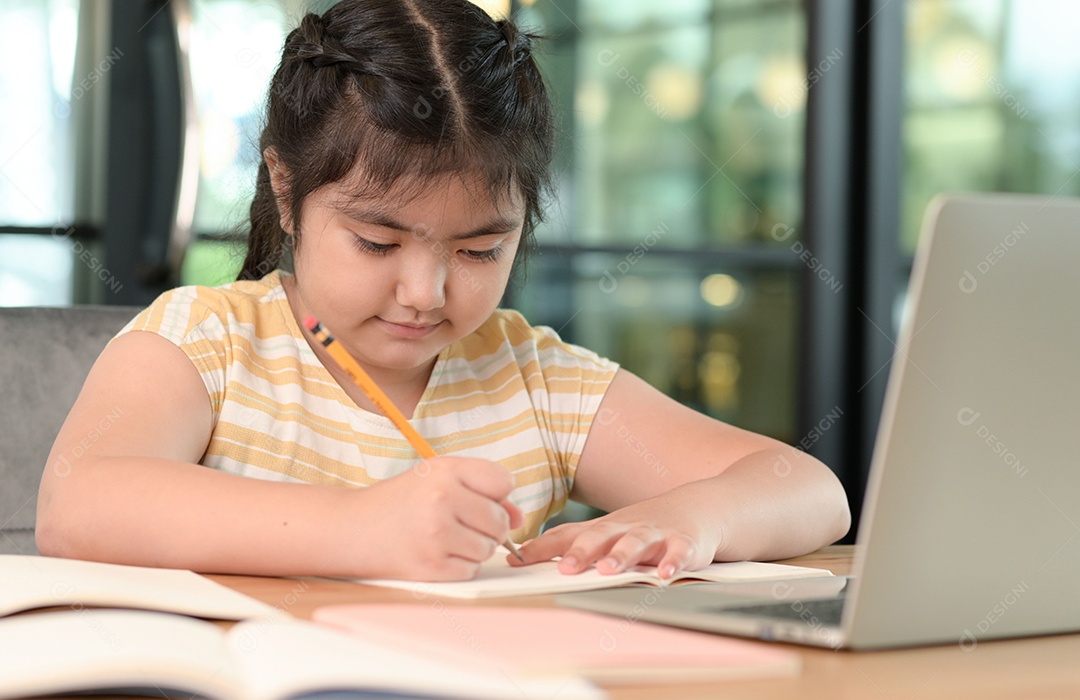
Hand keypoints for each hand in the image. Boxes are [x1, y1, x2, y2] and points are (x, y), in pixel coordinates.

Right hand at [348, 456, 521, 581]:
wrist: (351, 529)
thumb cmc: (400, 501)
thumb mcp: (437, 479)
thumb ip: (482, 490)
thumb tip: (518, 518)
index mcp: (445, 471)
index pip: (503, 481)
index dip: (495, 492)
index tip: (476, 496)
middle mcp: (442, 499)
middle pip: (500, 521)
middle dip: (487, 525)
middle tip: (458, 521)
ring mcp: (436, 535)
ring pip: (489, 548)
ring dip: (475, 547)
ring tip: (445, 537)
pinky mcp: (431, 566)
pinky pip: (471, 569)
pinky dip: (460, 566)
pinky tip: (437, 553)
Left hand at [509, 496, 720, 579]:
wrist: (700, 507)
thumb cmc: (643, 526)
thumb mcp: (605, 532)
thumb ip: (567, 545)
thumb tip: (519, 557)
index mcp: (604, 529)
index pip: (568, 536)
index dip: (543, 548)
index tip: (517, 560)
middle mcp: (626, 528)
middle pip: (601, 536)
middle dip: (582, 552)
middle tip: (566, 568)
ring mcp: (657, 533)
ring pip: (637, 542)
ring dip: (622, 555)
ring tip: (609, 569)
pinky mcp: (686, 542)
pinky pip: (681, 552)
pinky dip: (674, 562)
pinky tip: (666, 574)